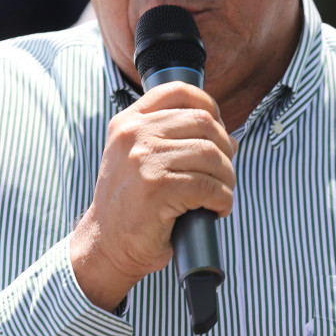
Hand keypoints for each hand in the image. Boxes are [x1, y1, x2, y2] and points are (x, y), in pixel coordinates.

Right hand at [69, 82, 236, 311]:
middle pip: (203, 123)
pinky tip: (216, 209)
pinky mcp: (158, 188)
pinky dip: (223, 199)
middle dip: (225, 148)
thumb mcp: (137, 157)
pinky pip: (209, 186)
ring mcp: (144, 159)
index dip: (209, 105)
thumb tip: (230, 137)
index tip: (219, 128)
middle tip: (224, 173)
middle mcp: (134, 134)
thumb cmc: (131, 204)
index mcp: (128, 122)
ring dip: (227, 178)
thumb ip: (171, 138)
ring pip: (211, 155)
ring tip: (221, 194)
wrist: (105, 244)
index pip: (177, 91)